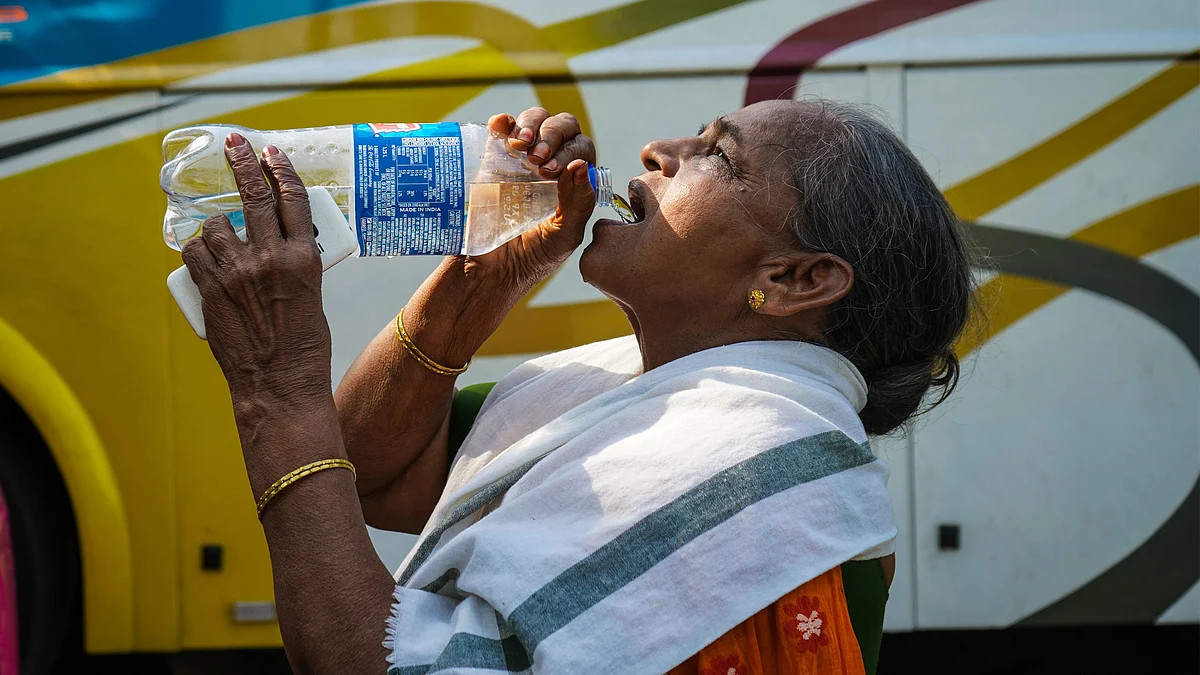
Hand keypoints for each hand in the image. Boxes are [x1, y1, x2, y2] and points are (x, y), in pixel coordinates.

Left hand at [182, 133, 331, 404]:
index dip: (280, 169)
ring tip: (224, 240)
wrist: (280, 386)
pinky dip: (198, 252)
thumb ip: (293, 263)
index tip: (271, 152)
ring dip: (218, 226)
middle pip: (254, 195)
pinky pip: (194, 252)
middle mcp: (270, 258)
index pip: (292, 198)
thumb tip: (273, 242)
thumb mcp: (312, 296)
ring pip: (216, 224)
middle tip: (236, 145)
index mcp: (303, 259)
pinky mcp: (210, 289)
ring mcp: (236, 273)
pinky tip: (206, 259)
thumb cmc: (304, 348)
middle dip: (243, 163)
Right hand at [466, 109, 596, 292]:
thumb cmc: (533, 257)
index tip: (552, 172)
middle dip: (552, 135)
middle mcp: (551, 164)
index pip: (582, 149)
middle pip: (562, 127)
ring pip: (535, 120)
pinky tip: (500, 126)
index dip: (570, 151)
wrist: (490, 269)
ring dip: (530, 125)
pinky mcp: (494, 157)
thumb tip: (581, 165)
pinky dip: (503, 121)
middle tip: (537, 160)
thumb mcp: (564, 236)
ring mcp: (522, 158)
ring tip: (520, 147)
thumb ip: (578, 203)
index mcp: (575, 181)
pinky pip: (502, 127)